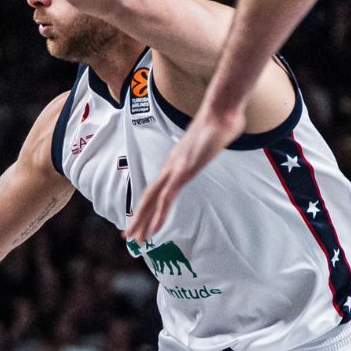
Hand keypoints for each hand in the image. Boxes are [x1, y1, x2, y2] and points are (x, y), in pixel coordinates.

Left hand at [124, 102, 244, 241]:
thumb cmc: (220, 124)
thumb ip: (207, 148)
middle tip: (127, 236)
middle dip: (137, 219)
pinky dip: (159, 215)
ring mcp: (175, 169)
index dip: (146, 205)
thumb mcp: (210, 142)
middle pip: (148, 197)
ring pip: (152, 201)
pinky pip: (167, 198)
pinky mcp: (184, 171)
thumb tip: (213, 146)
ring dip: (143, 221)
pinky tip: (154, 229)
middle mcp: (170, 167)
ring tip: (135, 239)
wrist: (222, 111)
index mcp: (175, 163)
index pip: (156, 188)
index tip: (139, 220)